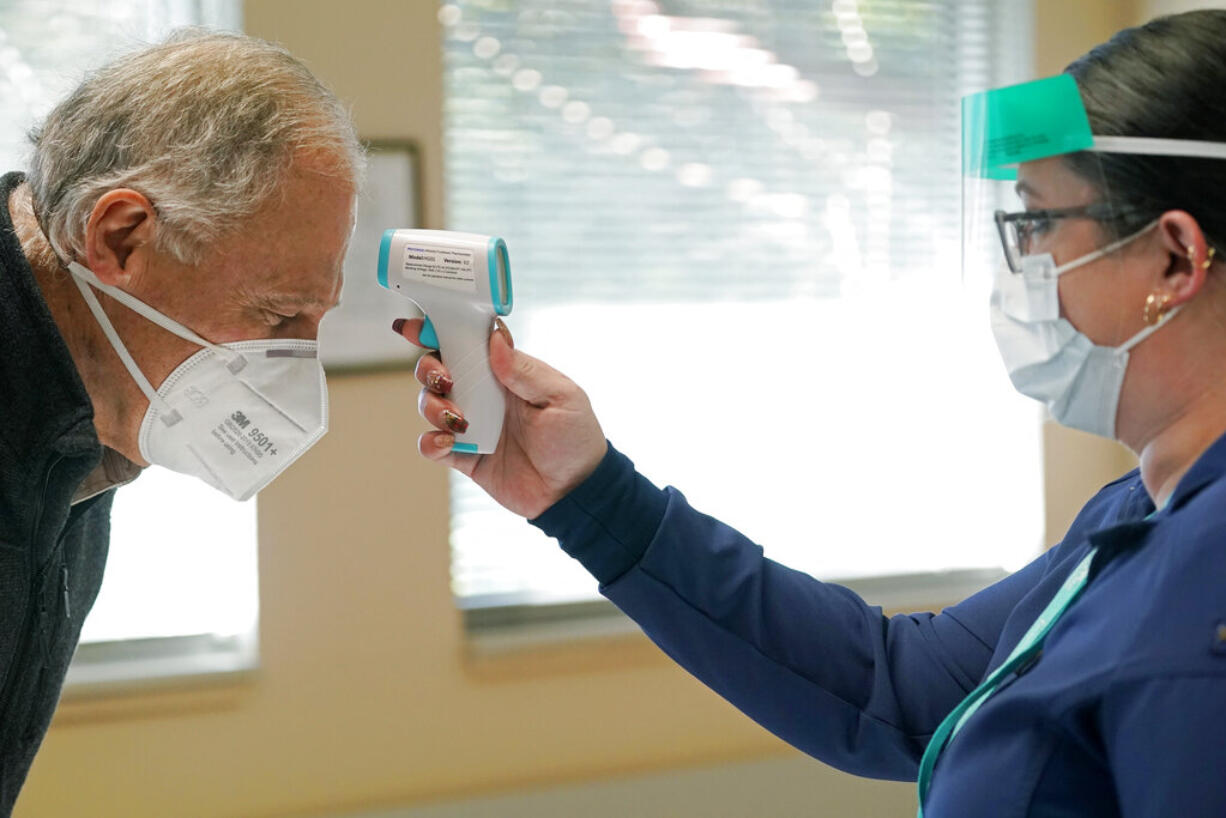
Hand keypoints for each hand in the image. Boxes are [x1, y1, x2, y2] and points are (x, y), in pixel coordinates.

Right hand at [394, 317, 607, 518]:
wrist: (575, 492)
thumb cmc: (576, 439)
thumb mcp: (562, 398)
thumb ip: (526, 370)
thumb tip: (495, 338)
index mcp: (506, 372)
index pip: (468, 342)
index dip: (439, 330)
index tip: (416, 327)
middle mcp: (484, 394)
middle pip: (438, 369)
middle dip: (429, 368)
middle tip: (445, 379)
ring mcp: (471, 424)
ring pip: (429, 404)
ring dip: (432, 406)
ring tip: (458, 419)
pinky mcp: (465, 456)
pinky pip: (433, 446)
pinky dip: (431, 443)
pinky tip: (448, 444)